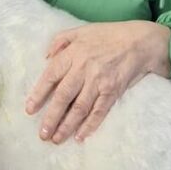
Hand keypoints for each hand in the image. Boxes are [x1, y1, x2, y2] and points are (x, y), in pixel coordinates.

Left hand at [25, 21, 170, 143]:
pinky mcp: (113, 91)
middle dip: (51, 117)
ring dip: (66, 126)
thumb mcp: (81, 30)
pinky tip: (80, 136)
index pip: (50, 76)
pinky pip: (99, 111)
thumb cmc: (109, 35)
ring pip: (79, 108)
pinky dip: (89, 125)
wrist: (141, 41)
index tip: (29, 110)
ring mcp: (99, 81)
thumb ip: (60, 41)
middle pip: (63, 97)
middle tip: (42, 134)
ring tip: (56, 139)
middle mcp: (84, 68)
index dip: (38, 94)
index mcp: (73, 53)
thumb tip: (45, 58)